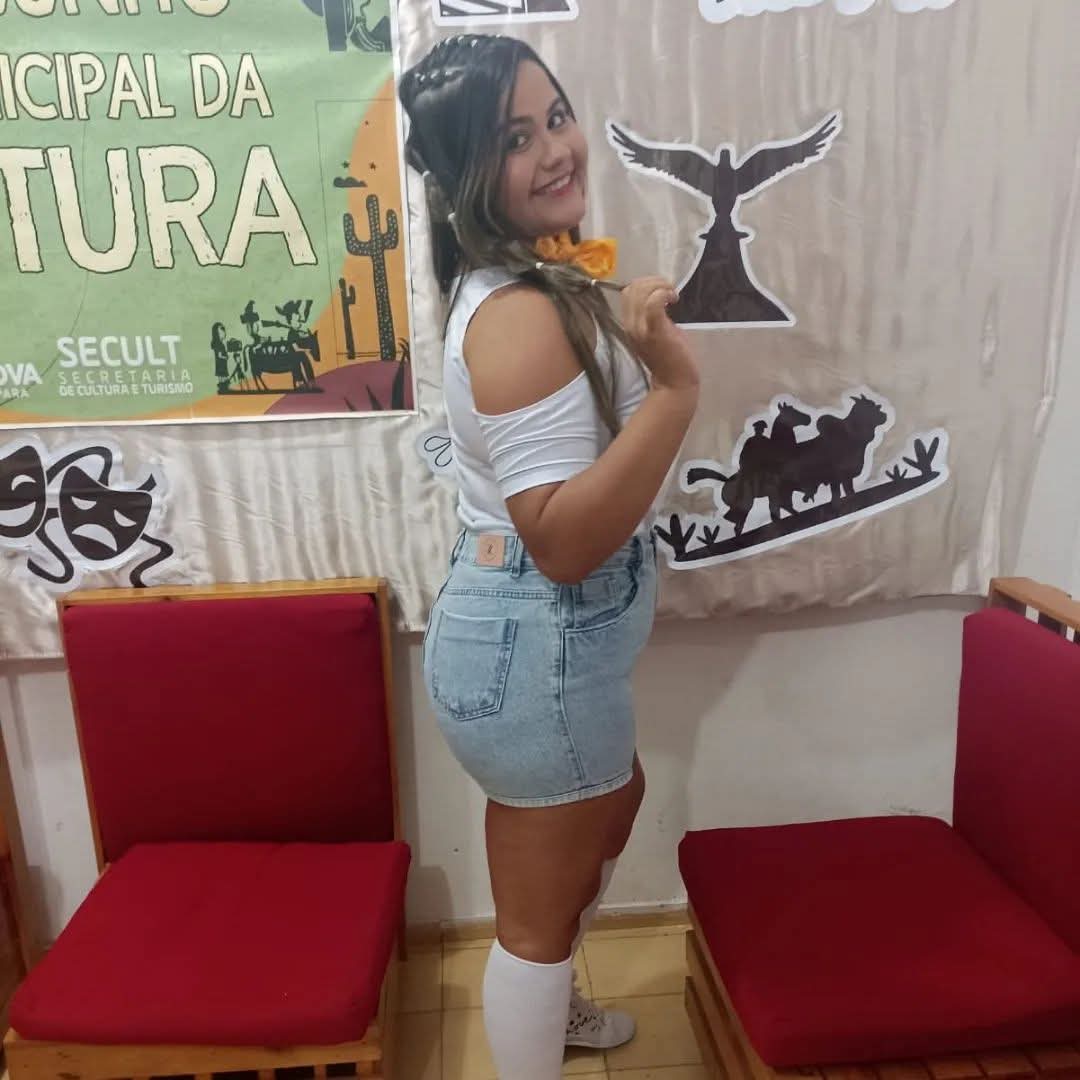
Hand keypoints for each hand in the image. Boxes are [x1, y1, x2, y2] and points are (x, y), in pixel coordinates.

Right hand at [621, 277, 698, 391]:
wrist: (675, 383)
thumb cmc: (670, 358)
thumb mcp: (656, 332)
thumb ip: (653, 316)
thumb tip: (659, 297)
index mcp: (630, 325)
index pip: (628, 293)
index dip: (645, 284)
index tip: (662, 291)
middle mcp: (630, 325)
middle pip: (632, 289)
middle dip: (654, 281)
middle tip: (670, 290)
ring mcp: (640, 329)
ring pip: (641, 292)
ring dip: (660, 285)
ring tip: (672, 294)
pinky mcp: (654, 331)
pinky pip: (652, 303)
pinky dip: (663, 293)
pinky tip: (674, 299)